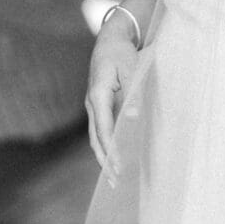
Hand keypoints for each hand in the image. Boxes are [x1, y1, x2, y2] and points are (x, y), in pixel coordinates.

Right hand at [84, 19, 137, 175]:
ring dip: (103, 156)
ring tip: (113, 177)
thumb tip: (133, 117)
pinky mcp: (97, 105)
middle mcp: (91, 103)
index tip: (118, 166)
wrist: (109, 40)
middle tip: (115, 182)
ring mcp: (92, 105)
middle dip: (105, 161)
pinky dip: (104, 145)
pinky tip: (112, 157)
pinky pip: (99, 130)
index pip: (104, 129)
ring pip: (95, 136)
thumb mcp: (130, 68)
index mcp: (98, 95)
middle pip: (96, 138)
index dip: (111, 149)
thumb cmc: (121, 53)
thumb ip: (133, 92)